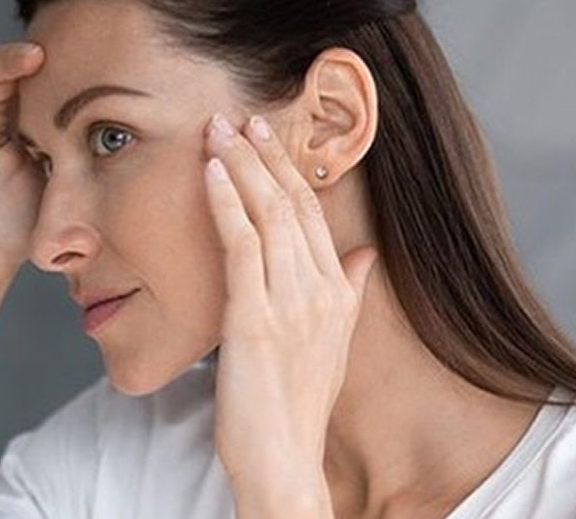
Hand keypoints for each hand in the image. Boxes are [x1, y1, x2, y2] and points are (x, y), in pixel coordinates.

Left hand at [202, 113, 376, 514]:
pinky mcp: (254, 317)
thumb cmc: (296, 405)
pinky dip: (226, 201)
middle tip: (239, 116)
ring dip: (240, 165)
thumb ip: (350, 292)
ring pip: (267, 214)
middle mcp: (320, 290)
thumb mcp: (333, 344)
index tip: (266, 135)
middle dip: (263, 154)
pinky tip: (210, 172)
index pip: (312, 213)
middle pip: (291, 203)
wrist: (284, 460)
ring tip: (218, 128)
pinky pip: (240, 245)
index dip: (287, 169)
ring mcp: (289, 302)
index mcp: (337, 293)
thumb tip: (365, 253)